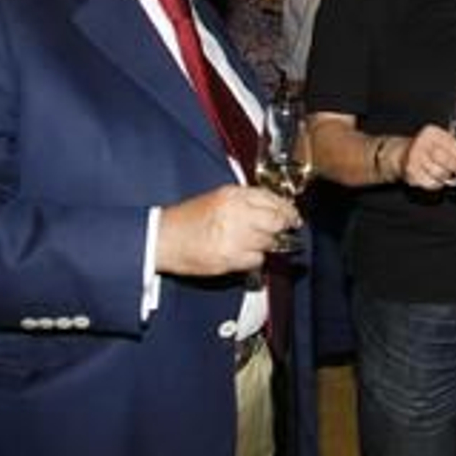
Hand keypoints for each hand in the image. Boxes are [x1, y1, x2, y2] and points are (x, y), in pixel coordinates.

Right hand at [156, 184, 300, 276]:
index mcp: (233, 196)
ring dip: (267, 243)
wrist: (163, 238)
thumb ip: (246, 201)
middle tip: (286, 229)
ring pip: (269, 242)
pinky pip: (257, 260)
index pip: (272, 199)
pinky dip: (254, 259)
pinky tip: (242, 254)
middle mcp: (236, 213)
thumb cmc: (187, 219)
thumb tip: (273, 207)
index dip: (286, 209)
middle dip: (284, 226)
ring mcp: (234, 237)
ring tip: (254, 242)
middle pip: (277, 220)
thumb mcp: (218, 198)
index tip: (292, 215)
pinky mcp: (230, 258)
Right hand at [398, 124, 455, 189]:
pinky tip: (437, 178)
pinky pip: (431, 182)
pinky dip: (437, 183)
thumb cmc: (429, 147)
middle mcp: (421, 143)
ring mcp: (414, 159)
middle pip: (444, 159)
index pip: (451, 144)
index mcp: (432, 133)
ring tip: (448, 173)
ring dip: (447, 176)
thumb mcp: (445, 141)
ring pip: (438, 173)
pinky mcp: (411, 173)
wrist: (404, 154)